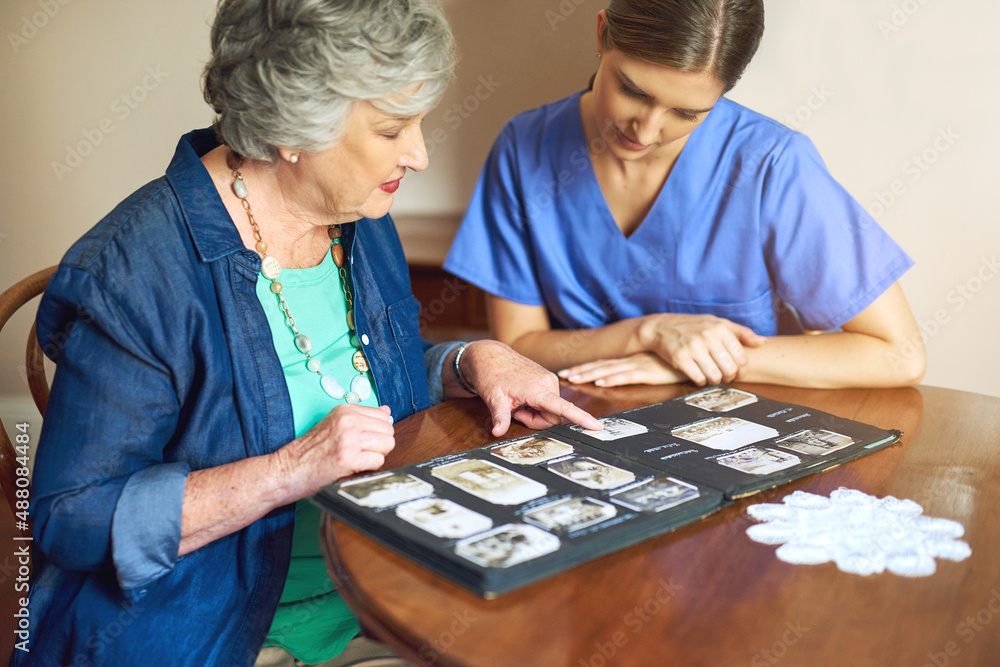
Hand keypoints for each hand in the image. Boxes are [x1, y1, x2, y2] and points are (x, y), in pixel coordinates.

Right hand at [274, 403, 395, 497]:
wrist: (286, 470)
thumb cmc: (310, 452)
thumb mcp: (334, 425)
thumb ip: (361, 417)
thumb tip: (387, 411)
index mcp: (345, 410)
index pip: (383, 416)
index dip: (377, 432)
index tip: (363, 441)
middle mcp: (348, 420)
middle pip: (388, 431)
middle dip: (380, 445)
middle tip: (360, 453)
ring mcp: (348, 438)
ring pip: (387, 444)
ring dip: (376, 456)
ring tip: (357, 460)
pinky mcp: (347, 458)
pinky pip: (378, 461)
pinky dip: (370, 468)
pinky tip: (353, 468)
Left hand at [460, 340, 602, 435]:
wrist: (491, 355)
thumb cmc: (491, 374)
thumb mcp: (493, 398)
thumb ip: (500, 417)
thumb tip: (497, 432)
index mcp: (538, 389)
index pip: (563, 408)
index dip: (581, 418)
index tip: (597, 427)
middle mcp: (548, 383)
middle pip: (553, 417)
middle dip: (535, 420)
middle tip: (516, 412)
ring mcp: (549, 380)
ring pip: (550, 410)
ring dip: (535, 413)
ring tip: (518, 402)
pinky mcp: (547, 380)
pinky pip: (548, 402)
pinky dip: (536, 405)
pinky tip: (523, 397)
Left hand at [559, 352, 686, 386]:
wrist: (699, 353)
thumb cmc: (680, 361)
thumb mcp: (660, 367)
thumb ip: (649, 371)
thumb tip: (638, 377)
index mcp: (633, 360)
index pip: (605, 364)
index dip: (587, 367)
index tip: (571, 371)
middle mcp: (633, 361)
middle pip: (601, 366)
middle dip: (581, 370)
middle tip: (562, 375)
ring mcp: (640, 366)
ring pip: (609, 371)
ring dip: (590, 375)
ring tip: (573, 378)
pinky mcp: (649, 373)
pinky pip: (627, 376)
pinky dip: (613, 379)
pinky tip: (601, 382)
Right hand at [638, 313, 765, 385]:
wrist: (660, 327)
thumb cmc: (692, 325)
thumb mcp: (717, 322)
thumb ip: (741, 332)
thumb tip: (762, 342)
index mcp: (720, 328)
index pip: (741, 357)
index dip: (741, 369)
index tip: (735, 371)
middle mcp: (708, 336)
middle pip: (730, 369)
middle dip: (729, 377)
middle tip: (724, 376)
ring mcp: (693, 348)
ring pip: (715, 377)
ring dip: (715, 381)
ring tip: (711, 376)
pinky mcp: (680, 358)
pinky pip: (699, 379)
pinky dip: (701, 382)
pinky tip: (699, 376)